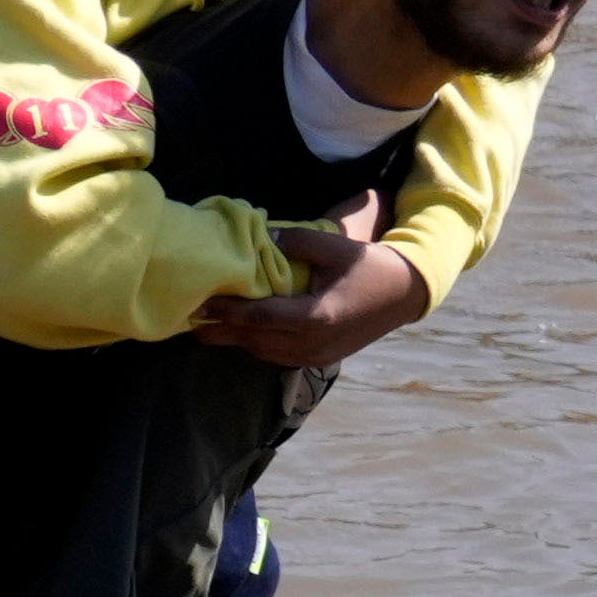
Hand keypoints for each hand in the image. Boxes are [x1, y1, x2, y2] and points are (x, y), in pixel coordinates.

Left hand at [189, 222, 434, 373]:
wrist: (407, 293)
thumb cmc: (372, 266)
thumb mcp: (337, 247)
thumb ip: (299, 243)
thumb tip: (264, 237)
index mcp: (315, 317)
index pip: (259, 318)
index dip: (226, 313)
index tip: (199, 305)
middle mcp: (312, 343)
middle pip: (255, 341)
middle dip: (221, 332)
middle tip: (190, 323)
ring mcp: (317, 355)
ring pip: (264, 353)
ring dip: (237, 342)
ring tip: (208, 330)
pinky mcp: (321, 359)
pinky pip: (279, 357)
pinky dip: (257, 347)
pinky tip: (242, 336)